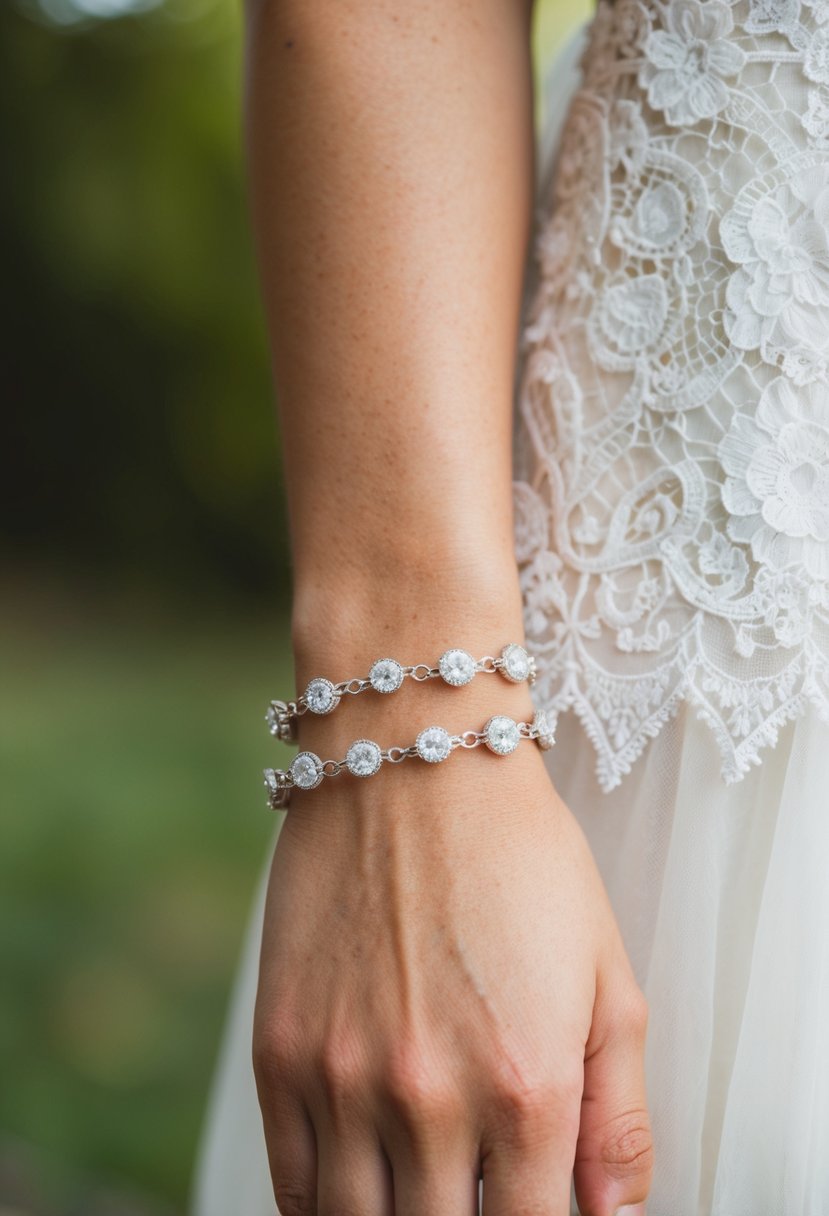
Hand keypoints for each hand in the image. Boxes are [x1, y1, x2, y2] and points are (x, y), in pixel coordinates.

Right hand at [253, 711, 652, 1215]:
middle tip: (473, 1187)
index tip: (526, 1204)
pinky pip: (293, 1186)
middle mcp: (430, 1098)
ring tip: (420, 1189)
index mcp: (528, 1087)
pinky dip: (325, 1210)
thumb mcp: (608, 975)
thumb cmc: (523, 858)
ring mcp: (343, 1078)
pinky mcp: (281, 1051)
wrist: (415, 765)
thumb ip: (621, 1112)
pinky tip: (358, 1188)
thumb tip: (613, 1215)